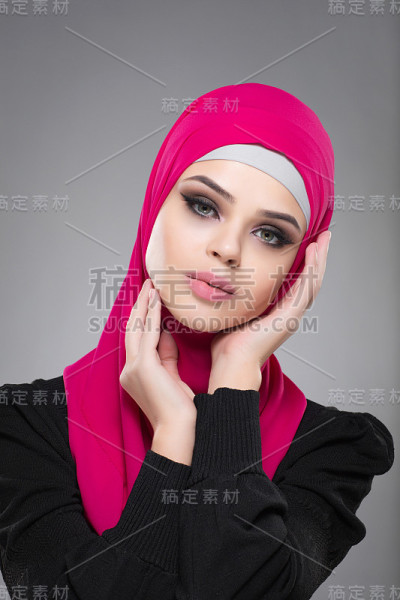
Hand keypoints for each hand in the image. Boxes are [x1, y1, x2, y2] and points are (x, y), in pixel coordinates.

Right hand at [119, 278, 196, 433]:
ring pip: (136, 328)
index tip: (150, 301)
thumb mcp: (172, 377)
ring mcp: (133, 368)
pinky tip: (156, 301)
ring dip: (144, 305)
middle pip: (132, 330)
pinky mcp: (142, 366)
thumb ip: (166, 356)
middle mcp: (129, 369)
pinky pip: (147, 334)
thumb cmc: (180, 409)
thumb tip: (165, 333)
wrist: (178, 430)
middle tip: (148, 286)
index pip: (137, 339)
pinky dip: (151, 315)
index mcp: (133, 374)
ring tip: (151, 287)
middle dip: (140, 306)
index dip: (142, 318)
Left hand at [208, 231, 330, 386]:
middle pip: (311, 281)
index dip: (306, 265)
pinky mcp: (290, 316)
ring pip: (313, 282)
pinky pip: (306, 288)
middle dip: (318, 258)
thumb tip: (227, 285)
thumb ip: (241, 300)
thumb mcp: (237, 313)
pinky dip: (311, 270)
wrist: (233, 362)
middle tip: (324, 237)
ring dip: (319, 260)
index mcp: (279, 314)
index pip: (298, 284)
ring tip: (324, 240)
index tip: (309, 246)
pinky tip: (315, 254)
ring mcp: (292, 315)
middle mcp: (290, 314)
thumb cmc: (229, 345)